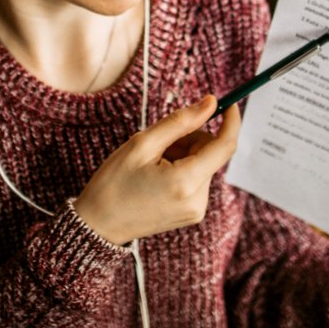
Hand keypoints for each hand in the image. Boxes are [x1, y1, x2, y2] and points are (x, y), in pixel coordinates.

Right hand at [74, 95, 242, 246]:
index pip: (225, 146)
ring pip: (203, 165)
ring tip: (152, 164)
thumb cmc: (114, 183)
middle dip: (190, 140)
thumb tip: (210, 103)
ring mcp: (196, 210)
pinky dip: (182, 170)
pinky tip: (157, 176)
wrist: (98, 224)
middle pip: (211, 153)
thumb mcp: (142, 144)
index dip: (230, 120)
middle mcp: (198, 200)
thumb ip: (181, 121)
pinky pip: (197, 180)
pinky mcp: (192, 214)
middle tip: (159, 143)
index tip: (227, 103)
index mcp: (185, 182)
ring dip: (184, 155)